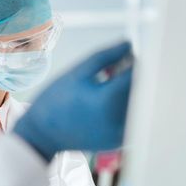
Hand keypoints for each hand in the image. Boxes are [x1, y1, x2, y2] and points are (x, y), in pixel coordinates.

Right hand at [13, 42, 132, 161]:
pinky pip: (132, 117)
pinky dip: (125, 105)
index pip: (136, 75)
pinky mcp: (120, 141)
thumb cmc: (55, 100)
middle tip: (116, 70)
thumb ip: (105, 56)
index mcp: (107, 101)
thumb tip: (129, 44)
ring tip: (108, 86)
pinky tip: (106, 102)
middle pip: (141, 91)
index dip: (135, 62)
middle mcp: (119, 121)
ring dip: (130, 91)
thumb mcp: (77, 72)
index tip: (129, 55)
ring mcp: (121, 134)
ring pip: (139, 104)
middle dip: (134, 76)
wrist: (43, 134)